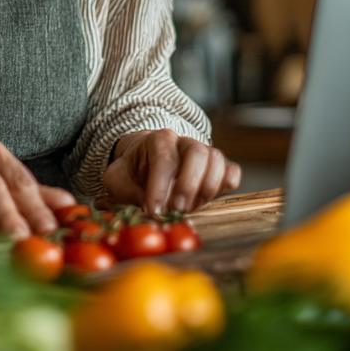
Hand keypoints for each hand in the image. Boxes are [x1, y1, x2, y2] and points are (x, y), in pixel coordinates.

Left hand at [103, 129, 240, 215]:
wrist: (144, 163)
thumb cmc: (130, 172)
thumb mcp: (117, 179)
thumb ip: (126, 192)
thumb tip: (146, 210)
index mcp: (158, 140)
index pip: (164, 160)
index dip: (160, 187)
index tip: (154, 210)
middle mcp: (184, 142)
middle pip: (197, 153)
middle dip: (188, 184)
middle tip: (178, 209)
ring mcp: (203, 153)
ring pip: (217, 160)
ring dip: (208, 187)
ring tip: (192, 208)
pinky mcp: (217, 169)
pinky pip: (232, 171)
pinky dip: (227, 184)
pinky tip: (213, 198)